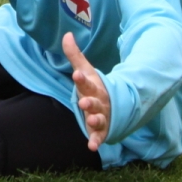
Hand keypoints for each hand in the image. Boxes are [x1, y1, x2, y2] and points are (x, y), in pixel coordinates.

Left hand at [62, 32, 109, 150]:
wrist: (116, 103)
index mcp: (94, 87)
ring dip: (95, 120)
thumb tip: (66, 34)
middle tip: (83, 102)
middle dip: (90, 102)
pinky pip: (100, 136)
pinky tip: (91, 146)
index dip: (81, 79)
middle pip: (95, 102)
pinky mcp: (102, 130)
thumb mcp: (85, 70)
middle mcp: (100, 102)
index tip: (76, 74)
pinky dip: (97, 141)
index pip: (87, 82)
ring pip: (100, 118)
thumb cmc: (95, 86)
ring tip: (91, 120)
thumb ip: (74, 55)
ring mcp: (102, 116)